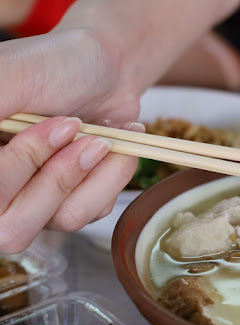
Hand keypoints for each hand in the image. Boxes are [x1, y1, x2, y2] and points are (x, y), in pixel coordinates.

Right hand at [0, 30, 141, 252]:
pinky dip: (113, 175)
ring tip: (104, 136)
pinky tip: (114, 143)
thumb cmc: (53, 64)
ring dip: (93, 175)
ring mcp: (36, 202)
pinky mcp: (73, 203)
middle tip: (82, 132)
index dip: (20, 167)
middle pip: (14, 230)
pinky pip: (94, 211)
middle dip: (57, 179)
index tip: (60, 125)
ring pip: (62, 220)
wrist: (105, 67)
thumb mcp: (10, 76)